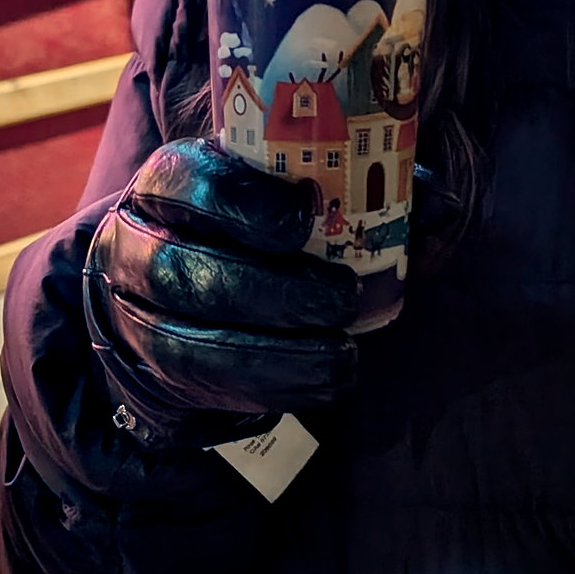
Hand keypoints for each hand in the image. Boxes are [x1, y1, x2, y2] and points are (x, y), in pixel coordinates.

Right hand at [85, 138, 361, 446]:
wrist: (182, 287)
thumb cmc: (254, 226)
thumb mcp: (288, 190)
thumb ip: (359, 186)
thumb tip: (438, 202)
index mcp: (169, 182)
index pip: (185, 182)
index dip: (240, 201)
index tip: (303, 214)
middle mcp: (136, 245)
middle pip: (182, 272)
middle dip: (267, 291)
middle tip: (342, 298)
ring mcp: (136, 315)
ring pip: (186, 345)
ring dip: (273, 357)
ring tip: (344, 356)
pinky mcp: (158, 372)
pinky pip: (206, 392)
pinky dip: (273, 391)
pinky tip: (325, 385)